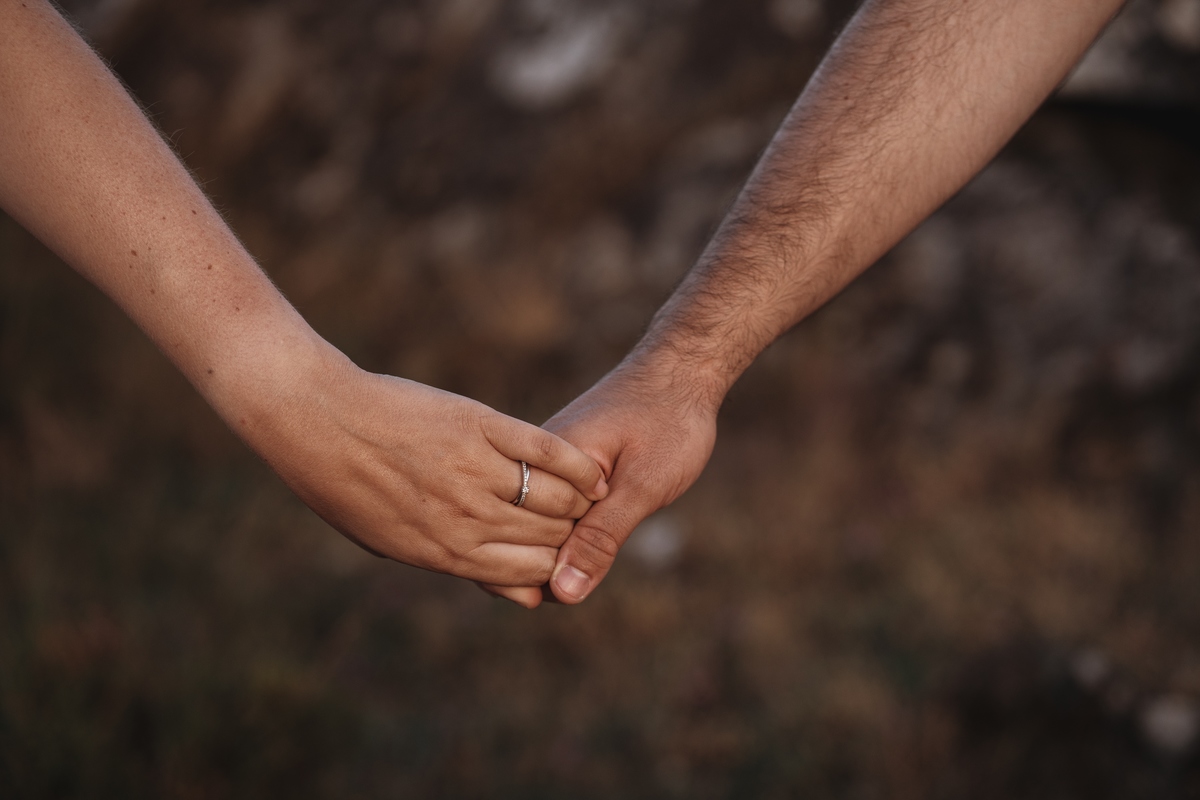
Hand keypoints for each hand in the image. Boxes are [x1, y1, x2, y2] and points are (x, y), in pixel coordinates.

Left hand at [239, 345, 607, 596]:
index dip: (556, 568)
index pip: (530, 575)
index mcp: (444, 553)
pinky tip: (593, 470)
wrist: (319, 420)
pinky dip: (578, 464)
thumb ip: (460, 564)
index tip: (564, 556)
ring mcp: (475, 471)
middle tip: (584, 523)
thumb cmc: (348, 486)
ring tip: (592, 496)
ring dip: (582, 501)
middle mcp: (466, 518)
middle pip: (550, 538)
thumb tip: (522, 597)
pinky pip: (547, 451)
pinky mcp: (482, 426)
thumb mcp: (395, 542)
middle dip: (573, 535)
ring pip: (557, 498)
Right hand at [479, 352, 718, 606]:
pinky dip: (570, 533)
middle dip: (552, 565)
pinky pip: (552, 515)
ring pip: (538, 531)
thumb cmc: (668, 422)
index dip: (552, 572)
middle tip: (602, 546)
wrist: (682, 370)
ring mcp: (544, 469)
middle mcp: (533, 466)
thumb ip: (601, 539)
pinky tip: (596, 538)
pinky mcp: (559, 471)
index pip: (526, 544)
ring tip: (602, 543)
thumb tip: (562, 594)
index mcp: (542, 465)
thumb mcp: (642, 486)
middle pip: (524, 542)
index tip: (590, 565)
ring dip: (561, 550)